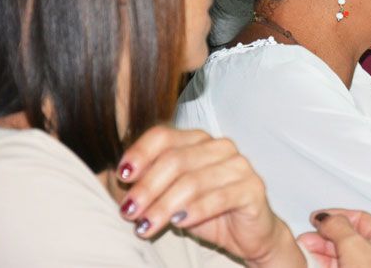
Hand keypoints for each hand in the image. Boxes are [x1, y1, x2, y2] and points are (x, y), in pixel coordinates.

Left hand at [117, 126, 300, 266]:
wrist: (248, 234)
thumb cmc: (206, 212)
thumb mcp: (171, 196)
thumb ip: (150, 182)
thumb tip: (117, 177)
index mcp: (199, 140)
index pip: (164, 136)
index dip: (140, 153)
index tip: (122, 176)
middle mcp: (220, 147)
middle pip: (175, 160)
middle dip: (147, 188)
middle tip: (129, 212)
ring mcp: (239, 166)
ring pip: (193, 181)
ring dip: (164, 205)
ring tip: (146, 226)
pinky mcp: (253, 187)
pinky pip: (219, 197)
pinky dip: (195, 210)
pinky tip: (179, 223)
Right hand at [297, 209, 370, 267]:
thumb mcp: (355, 247)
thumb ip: (339, 228)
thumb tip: (327, 218)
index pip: (360, 219)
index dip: (336, 216)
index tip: (316, 218)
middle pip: (349, 239)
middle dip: (324, 238)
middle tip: (306, 239)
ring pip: (342, 258)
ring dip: (321, 254)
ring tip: (304, 252)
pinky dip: (324, 266)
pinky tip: (312, 264)